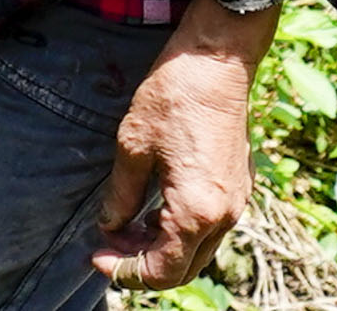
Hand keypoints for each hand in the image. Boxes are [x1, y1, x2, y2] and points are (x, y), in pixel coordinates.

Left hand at [92, 0, 277, 287]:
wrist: (215, 63)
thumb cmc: (172, 99)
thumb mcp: (132, 147)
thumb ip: (121, 195)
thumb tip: (109, 225)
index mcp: (197, 211)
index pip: (163, 270)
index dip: (127, 272)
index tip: (97, 257)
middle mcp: (224, 216)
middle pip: (184, 268)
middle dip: (142, 265)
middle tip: (107, 247)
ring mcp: (236, 202)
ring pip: (198, 249)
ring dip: (161, 248)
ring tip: (124, 229)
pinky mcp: (238, 187)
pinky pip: (209, 227)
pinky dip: (180, 231)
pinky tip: (152, 211)